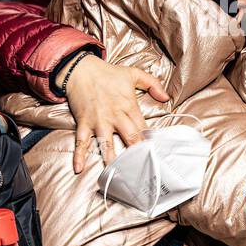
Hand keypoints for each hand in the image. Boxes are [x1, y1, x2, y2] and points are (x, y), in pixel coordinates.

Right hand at [60, 54, 170, 172]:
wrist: (81, 69)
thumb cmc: (108, 73)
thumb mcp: (134, 74)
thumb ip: (153, 84)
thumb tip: (166, 98)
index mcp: (129, 106)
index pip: (142, 128)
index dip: (150, 141)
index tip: (156, 154)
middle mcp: (115, 116)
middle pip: (129, 138)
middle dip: (137, 154)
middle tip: (143, 169)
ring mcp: (99, 121)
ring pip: (107, 144)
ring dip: (112, 159)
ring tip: (117, 175)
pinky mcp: (84, 123)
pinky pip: (81, 141)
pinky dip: (79, 155)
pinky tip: (78, 168)